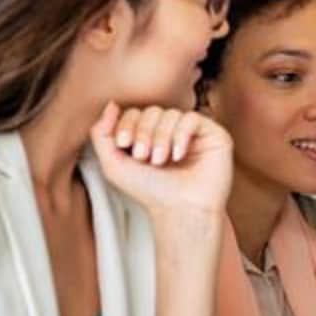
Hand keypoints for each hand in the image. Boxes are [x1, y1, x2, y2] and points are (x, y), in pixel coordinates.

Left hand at [90, 102, 232, 216]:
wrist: (180, 210)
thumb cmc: (151, 192)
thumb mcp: (113, 165)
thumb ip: (101, 134)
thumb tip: (110, 105)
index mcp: (151, 136)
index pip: (136, 113)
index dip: (127, 124)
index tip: (124, 146)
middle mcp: (172, 131)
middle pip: (152, 110)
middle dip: (143, 132)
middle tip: (144, 156)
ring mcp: (194, 132)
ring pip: (171, 114)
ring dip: (161, 137)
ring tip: (160, 160)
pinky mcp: (213, 134)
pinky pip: (192, 119)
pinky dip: (180, 135)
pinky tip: (178, 155)